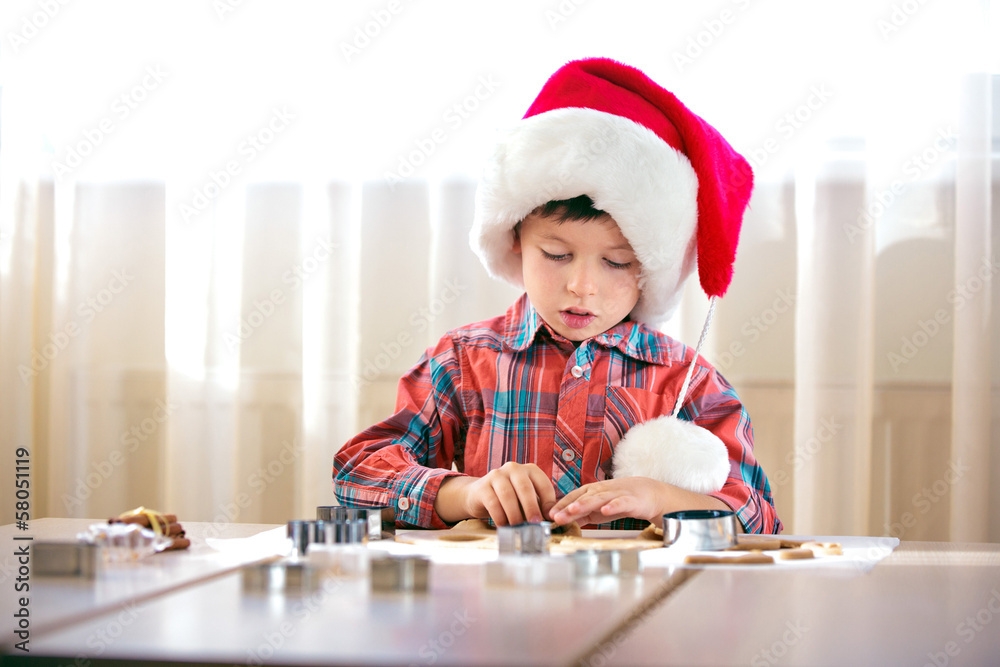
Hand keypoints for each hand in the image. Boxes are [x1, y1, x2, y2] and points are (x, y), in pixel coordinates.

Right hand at [435, 462, 556, 525]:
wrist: (479, 496)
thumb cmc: (509, 500)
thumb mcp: (525, 500)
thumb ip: (537, 506)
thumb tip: (550, 519)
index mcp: (529, 470)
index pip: (543, 484)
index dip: (548, 502)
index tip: (549, 518)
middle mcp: (514, 468)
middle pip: (525, 488)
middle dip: (531, 508)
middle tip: (534, 524)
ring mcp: (497, 475)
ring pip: (508, 495)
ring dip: (514, 514)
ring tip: (518, 527)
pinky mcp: (483, 486)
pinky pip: (493, 502)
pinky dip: (500, 517)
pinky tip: (503, 525)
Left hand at [550, 477, 667, 525]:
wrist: (648, 493)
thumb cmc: (619, 500)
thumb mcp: (597, 509)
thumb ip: (582, 515)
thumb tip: (563, 522)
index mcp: (592, 492)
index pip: (573, 497)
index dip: (561, 506)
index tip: (549, 516)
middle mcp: (601, 490)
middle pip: (582, 497)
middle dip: (568, 507)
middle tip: (556, 516)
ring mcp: (615, 494)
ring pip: (598, 498)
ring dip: (585, 503)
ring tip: (574, 510)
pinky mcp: (630, 500)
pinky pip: (620, 503)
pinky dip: (613, 506)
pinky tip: (605, 510)